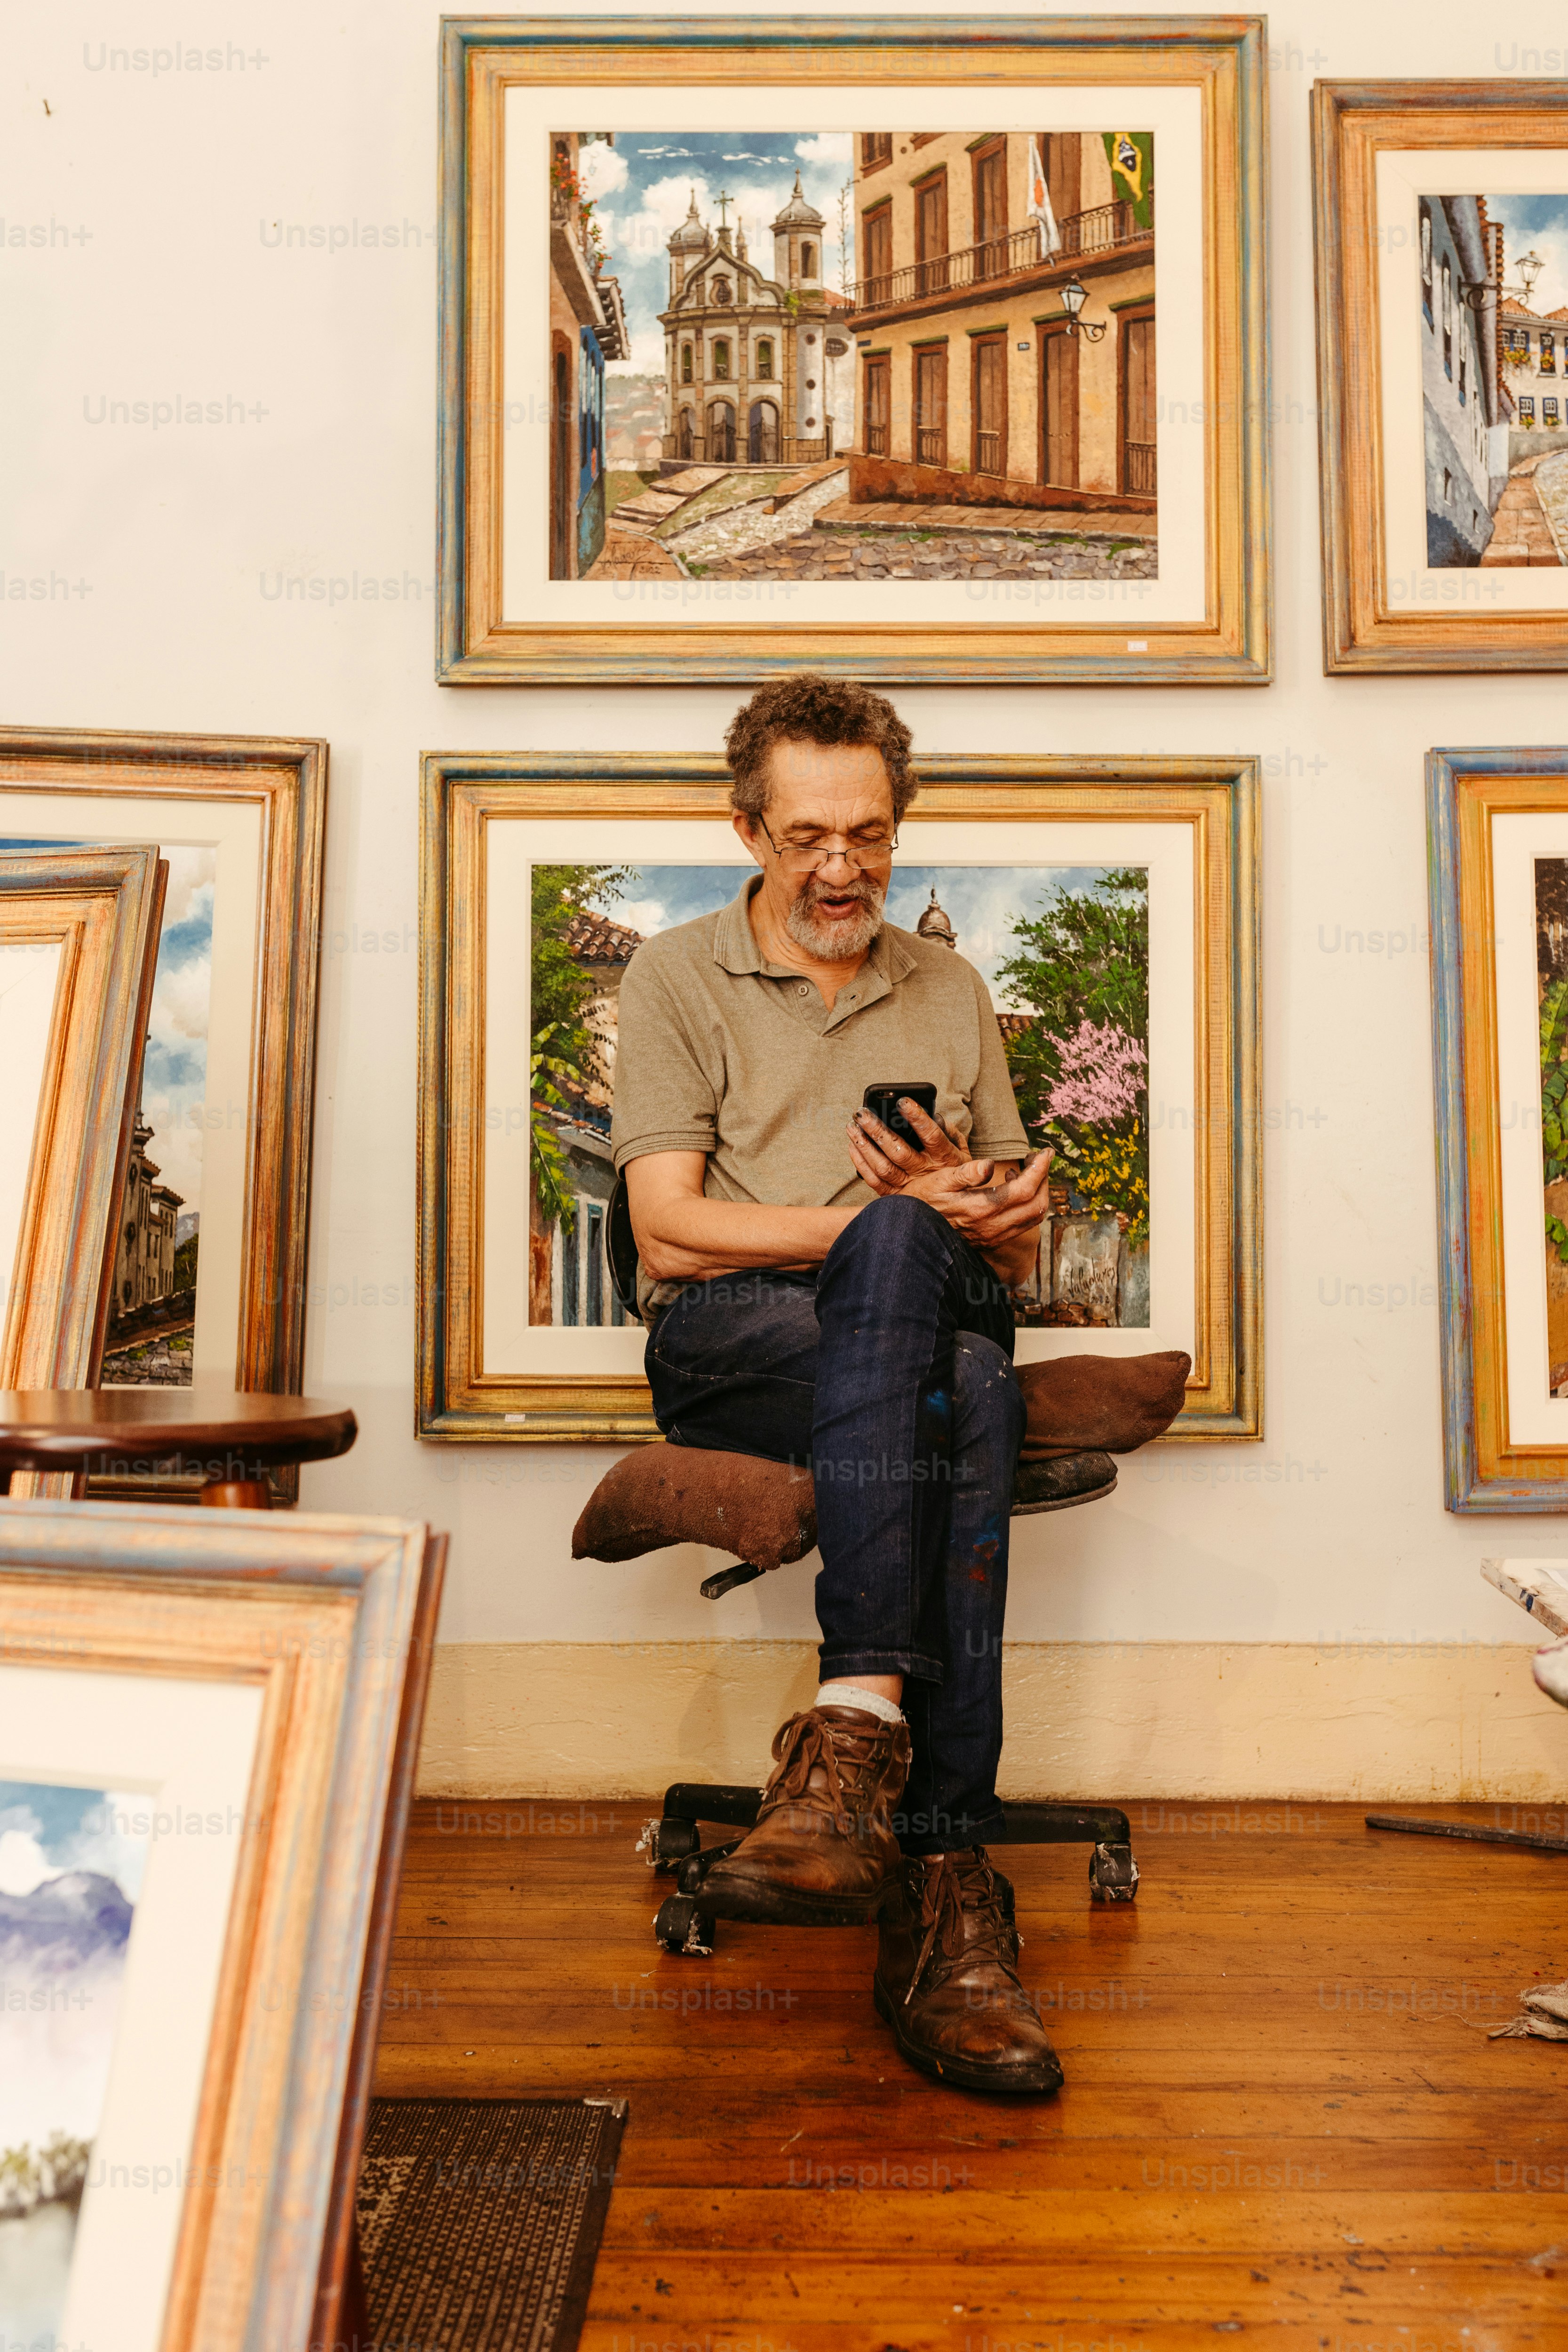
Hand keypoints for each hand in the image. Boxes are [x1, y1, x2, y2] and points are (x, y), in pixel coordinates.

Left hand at [846, 1097, 967, 1194]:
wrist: (951, 1208)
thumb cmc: (954, 1171)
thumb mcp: (962, 1151)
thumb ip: (950, 1132)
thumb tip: (934, 1116)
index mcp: (944, 1159)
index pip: (932, 1136)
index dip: (918, 1118)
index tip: (902, 1101)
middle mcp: (925, 1173)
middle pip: (899, 1151)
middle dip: (877, 1130)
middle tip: (861, 1113)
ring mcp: (909, 1187)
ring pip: (883, 1167)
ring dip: (864, 1146)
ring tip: (852, 1127)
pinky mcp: (895, 1196)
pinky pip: (874, 1181)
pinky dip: (861, 1163)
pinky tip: (853, 1146)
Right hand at [898, 1148, 1053, 1264]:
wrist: (913, 1234)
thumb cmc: (923, 1202)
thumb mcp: (939, 1182)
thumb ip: (966, 1173)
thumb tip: (990, 1163)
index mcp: (981, 1208)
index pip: (1025, 1189)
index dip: (1040, 1169)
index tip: (1045, 1152)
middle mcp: (993, 1226)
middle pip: (1037, 1204)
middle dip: (1044, 1179)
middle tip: (1040, 1158)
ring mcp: (994, 1235)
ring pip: (1033, 1216)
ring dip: (1039, 1192)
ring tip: (1028, 1170)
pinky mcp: (993, 1239)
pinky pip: (1023, 1223)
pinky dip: (1027, 1204)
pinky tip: (1011, 1187)